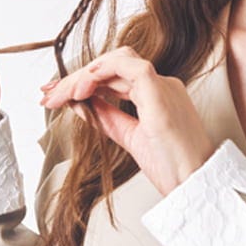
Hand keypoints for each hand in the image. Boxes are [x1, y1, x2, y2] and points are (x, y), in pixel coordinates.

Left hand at [40, 47, 215, 196]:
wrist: (195, 185)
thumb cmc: (172, 167)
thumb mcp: (129, 137)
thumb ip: (106, 117)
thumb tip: (79, 103)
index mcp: (158, 95)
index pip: (116, 75)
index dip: (85, 80)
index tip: (58, 94)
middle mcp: (163, 85)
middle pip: (113, 65)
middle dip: (77, 77)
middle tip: (49, 94)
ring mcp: (164, 87)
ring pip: (118, 61)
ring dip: (84, 75)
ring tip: (61, 94)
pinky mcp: (161, 94)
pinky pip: (130, 68)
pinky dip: (101, 73)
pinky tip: (82, 89)